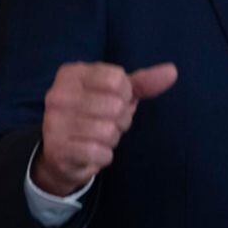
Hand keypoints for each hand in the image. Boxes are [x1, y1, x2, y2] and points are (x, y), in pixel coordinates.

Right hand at [32, 61, 176, 196]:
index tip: (112, 100)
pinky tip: (91, 151)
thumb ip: (143, 82)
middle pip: (116, 106)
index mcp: (72, 73)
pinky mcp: (58, 149)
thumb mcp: (117, 93)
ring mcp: (54, 122)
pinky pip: (100, 153)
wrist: (61, 152)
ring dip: (111, 139)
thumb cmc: (94, 114)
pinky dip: (103, 155)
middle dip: (119, 119)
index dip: (125, 94)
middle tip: (105, 122)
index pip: (118, 80)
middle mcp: (58, 94)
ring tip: (97, 137)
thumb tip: (172, 71)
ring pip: (109, 131)